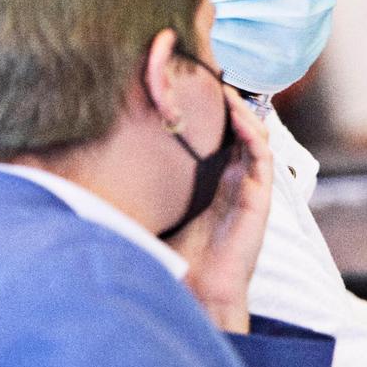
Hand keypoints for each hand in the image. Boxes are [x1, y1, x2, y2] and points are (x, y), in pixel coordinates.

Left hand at [167, 89, 272, 333]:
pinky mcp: (260, 198)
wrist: (200, 291)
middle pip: (241, 130)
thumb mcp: (159, 211)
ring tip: (227, 89)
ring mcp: (251, 188)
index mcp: (218, 182)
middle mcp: (237, 181)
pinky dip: (254, 134)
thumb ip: (145, 188)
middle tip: (216, 75)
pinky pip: (263, 157)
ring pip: (256, 137)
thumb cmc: (178, 257)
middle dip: (233, 103)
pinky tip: (239, 116)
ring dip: (244, 112)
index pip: (222, 137)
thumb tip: (103, 163)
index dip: (216, 110)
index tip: (198, 84)